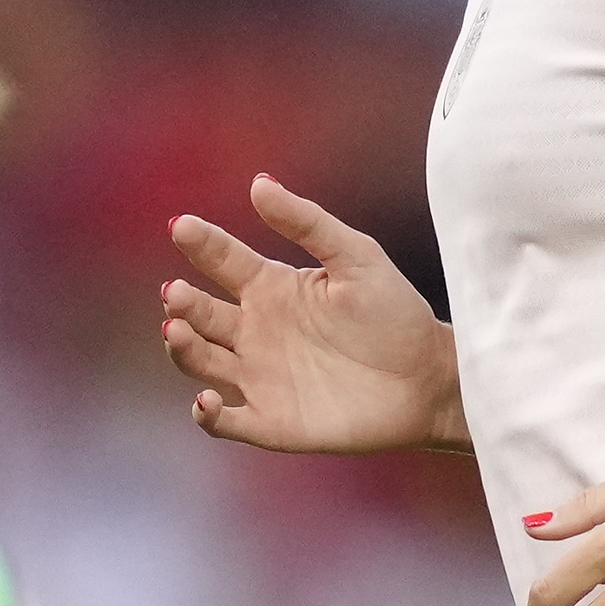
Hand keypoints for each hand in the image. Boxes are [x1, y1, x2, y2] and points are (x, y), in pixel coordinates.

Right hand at [160, 176, 460, 454]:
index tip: (183, 227)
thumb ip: (308, 223)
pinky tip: (206, 400)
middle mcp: (256, 331)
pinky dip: (206, 415)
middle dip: (183, 303)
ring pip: (200, 362)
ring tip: (177, 331)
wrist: (429, 380)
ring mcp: (259, 377)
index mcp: (272, 288)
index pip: (222, 260)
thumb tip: (258, 183)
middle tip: (175, 292)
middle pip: (200, 314)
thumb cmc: (395, 315)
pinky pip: (225, 422)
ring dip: (183, 348)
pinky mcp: (271, 422)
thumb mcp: (357, 257)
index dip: (201, 244)